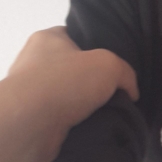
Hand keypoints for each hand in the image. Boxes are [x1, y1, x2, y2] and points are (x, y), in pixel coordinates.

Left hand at [7, 26, 138, 161]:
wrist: (29, 125)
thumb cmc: (66, 80)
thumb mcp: (109, 64)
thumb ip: (126, 72)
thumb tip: (132, 92)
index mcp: (48, 38)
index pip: (77, 36)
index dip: (98, 46)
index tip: (116, 59)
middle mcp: (35, 62)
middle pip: (75, 66)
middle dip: (94, 78)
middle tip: (117, 86)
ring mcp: (31, 91)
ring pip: (70, 93)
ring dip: (86, 103)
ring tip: (110, 108)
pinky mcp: (33, 118)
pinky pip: (63, 115)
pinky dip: (77, 120)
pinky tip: (95, 123)